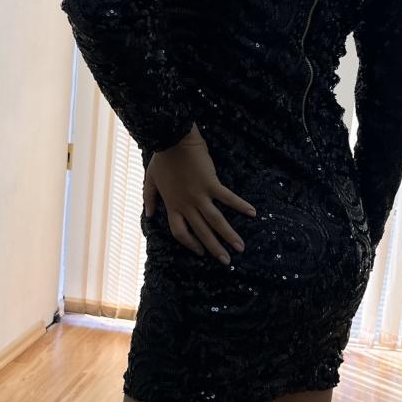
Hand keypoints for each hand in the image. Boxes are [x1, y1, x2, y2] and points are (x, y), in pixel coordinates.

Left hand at [144, 125, 255, 262]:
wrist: (172, 139)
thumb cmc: (162, 159)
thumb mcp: (150, 180)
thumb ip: (149, 198)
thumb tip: (148, 215)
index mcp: (173, 206)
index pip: (180, 233)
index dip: (191, 244)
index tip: (201, 252)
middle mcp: (187, 205)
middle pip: (202, 232)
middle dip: (214, 249)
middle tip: (226, 262)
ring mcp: (200, 195)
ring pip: (216, 221)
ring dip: (229, 236)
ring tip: (240, 248)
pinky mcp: (211, 183)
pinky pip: (227, 198)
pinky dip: (240, 206)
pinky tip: (253, 213)